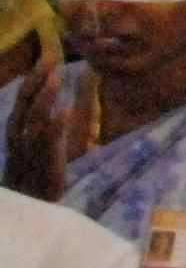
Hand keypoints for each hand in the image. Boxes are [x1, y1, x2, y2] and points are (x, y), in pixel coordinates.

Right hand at [4, 36, 79, 202]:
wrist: (34, 209)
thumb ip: (69, 114)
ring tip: (56, 79)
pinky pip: (45, 147)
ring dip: (43, 100)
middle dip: (35, 83)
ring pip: (32, 123)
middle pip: (24, 107)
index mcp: (19, 133)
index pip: (23, 101)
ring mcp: (28, 156)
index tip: (47, 57)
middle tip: (51, 60)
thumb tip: (83, 82)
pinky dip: (52, 129)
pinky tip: (62, 112)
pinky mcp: (43, 169)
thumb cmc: (45, 171)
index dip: (33, 80)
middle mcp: (19, 141)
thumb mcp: (58, 140)